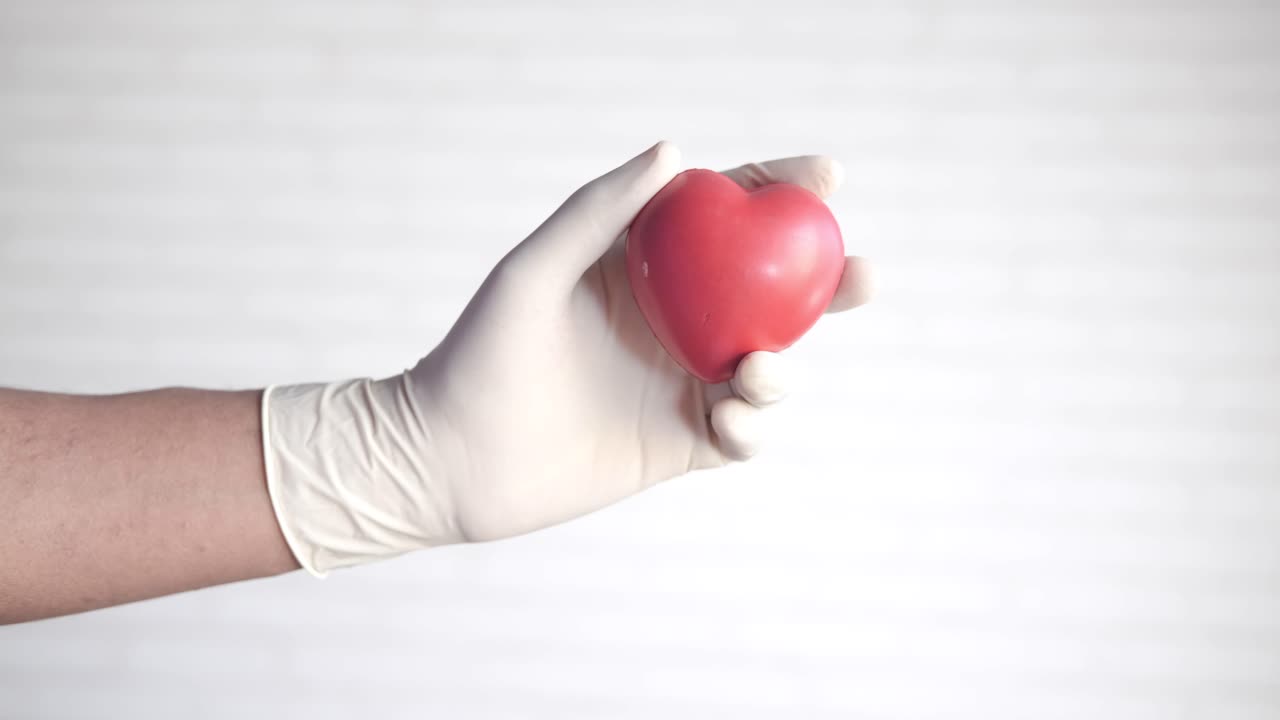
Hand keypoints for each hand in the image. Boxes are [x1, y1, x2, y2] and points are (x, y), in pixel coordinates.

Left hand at [262, 142, 874, 573]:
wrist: (451, 460)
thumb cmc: (480, 354)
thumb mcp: (534, 271)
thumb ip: (599, 211)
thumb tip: (677, 149)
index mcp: (642, 270)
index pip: (726, 219)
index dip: (781, 192)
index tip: (825, 178)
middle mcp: (671, 323)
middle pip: (768, 294)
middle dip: (825, 281)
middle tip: (861, 274)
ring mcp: (678, 385)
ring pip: (768, 366)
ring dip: (785, 367)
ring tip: (756, 370)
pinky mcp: (678, 444)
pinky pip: (743, 433)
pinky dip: (754, 427)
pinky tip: (729, 421)